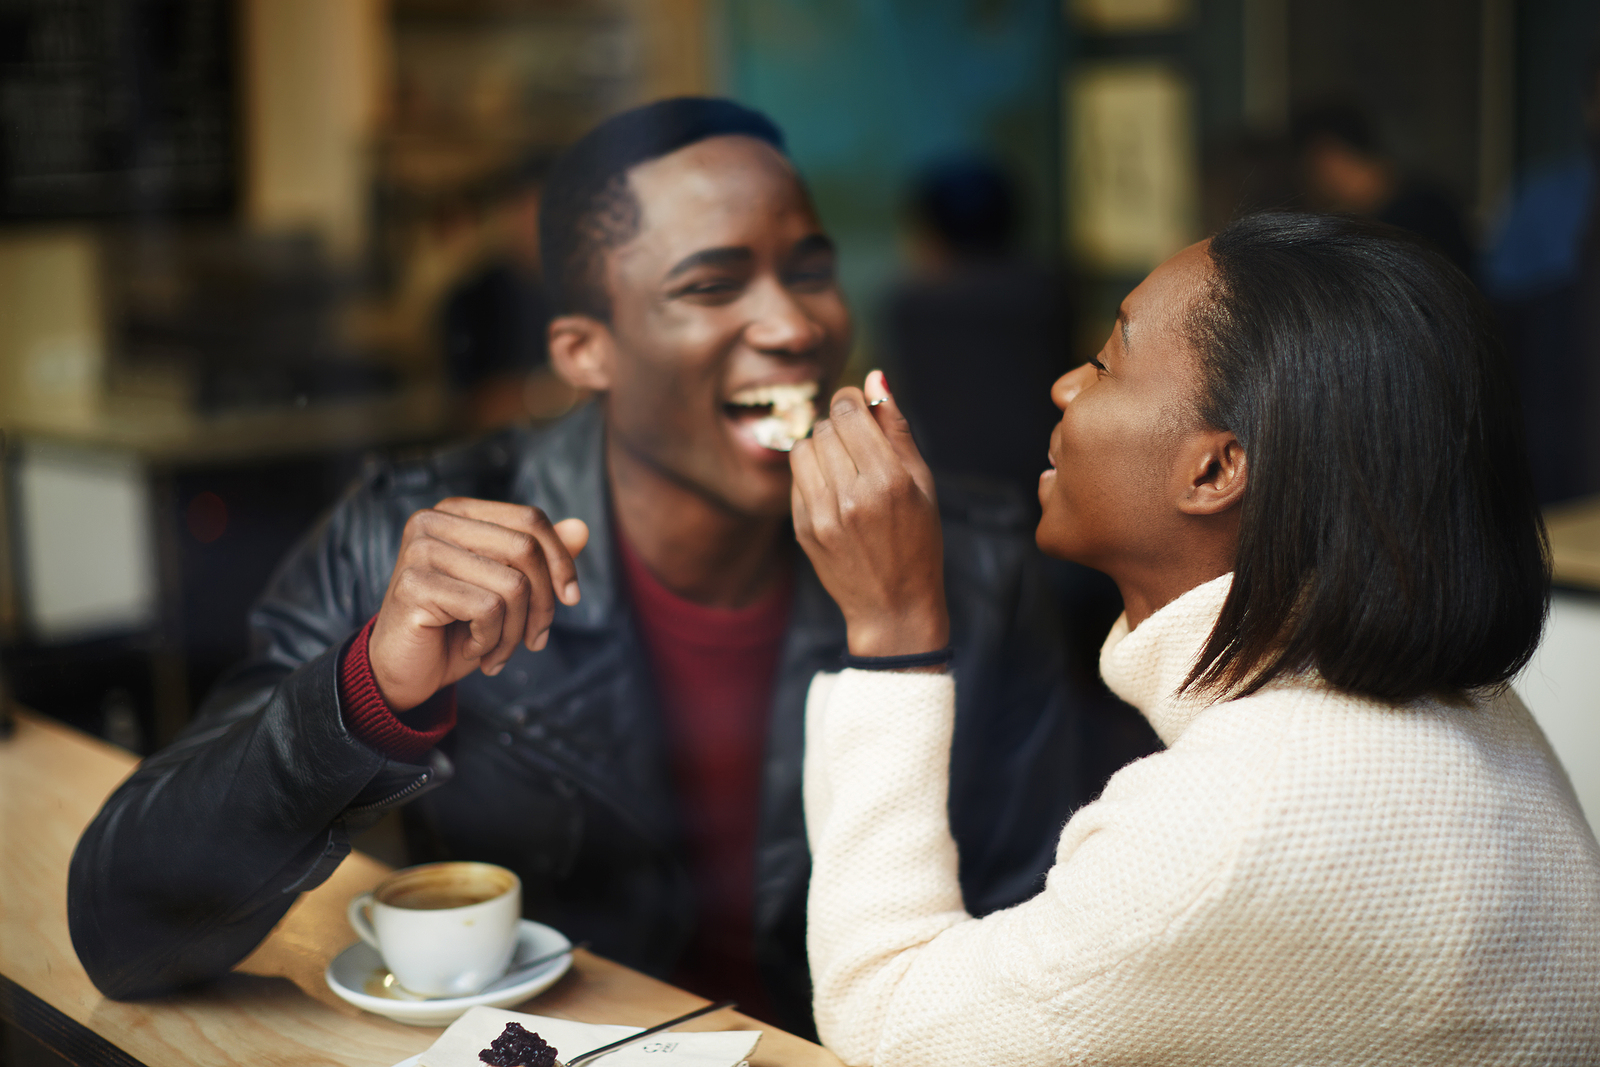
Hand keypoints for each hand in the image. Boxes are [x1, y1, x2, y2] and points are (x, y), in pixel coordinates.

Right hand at [368, 498, 589, 710]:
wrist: (404, 671)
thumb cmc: (456, 628)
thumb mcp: (507, 593)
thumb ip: (540, 559)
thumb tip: (582, 528)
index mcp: (458, 512)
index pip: (530, 519)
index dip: (561, 560)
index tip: (570, 598)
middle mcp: (434, 521)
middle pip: (525, 549)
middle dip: (543, 604)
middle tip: (536, 640)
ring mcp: (420, 550)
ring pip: (512, 585)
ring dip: (515, 632)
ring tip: (498, 652)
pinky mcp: (414, 584)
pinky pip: (487, 610)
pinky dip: (491, 641)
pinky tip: (473, 650)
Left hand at [790, 371, 949, 657]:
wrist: (893, 606)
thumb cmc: (918, 541)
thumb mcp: (922, 483)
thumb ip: (896, 428)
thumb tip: (875, 377)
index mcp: (888, 481)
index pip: (848, 412)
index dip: (852, 401)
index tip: (860, 409)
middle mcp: (852, 497)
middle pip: (825, 427)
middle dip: (840, 426)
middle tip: (858, 444)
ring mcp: (823, 516)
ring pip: (804, 448)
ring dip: (821, 447)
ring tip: (844, 466)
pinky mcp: (803, 529)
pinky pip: (796, 478)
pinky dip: (812, 474)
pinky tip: (834, 492)